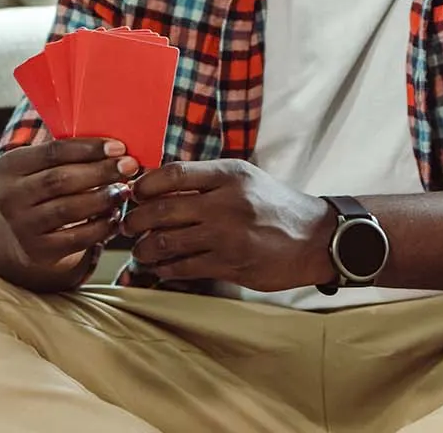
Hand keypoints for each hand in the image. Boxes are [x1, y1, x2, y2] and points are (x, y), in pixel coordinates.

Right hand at [0, 137, 140, 272]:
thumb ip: (70, 153)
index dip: (88, 148)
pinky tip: (116, 218)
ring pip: (68, 209)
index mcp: (10, 166)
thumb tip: (116, 146)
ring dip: (102, 199)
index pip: (52, 151)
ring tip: (125, 191)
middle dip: (100, 172)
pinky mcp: (37, 250)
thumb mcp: (45, 167)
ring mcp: (21, 226)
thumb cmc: (46, 190)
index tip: (119, 147)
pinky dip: (100, 227)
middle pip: (60, 180)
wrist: (24, 234)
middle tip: (130, 167)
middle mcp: (9, 196)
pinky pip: (76, 238)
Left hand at [124, 159, 337, 290]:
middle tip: (127, 225)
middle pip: (161, 210)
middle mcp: (226, 203)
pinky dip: (164, 268)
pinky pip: (183, 267)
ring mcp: (228, 236)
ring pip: (166, 242)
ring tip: (139, 250)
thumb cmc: (274, 205)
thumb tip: (155, 182)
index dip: (144, 185)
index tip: (134, 193)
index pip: (172, 174)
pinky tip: (158, 267)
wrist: (316, 238)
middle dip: (134, 220)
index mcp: (229, 175)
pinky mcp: (230, 264)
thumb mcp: (245, 178)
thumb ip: (206, 179)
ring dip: (143, 248)